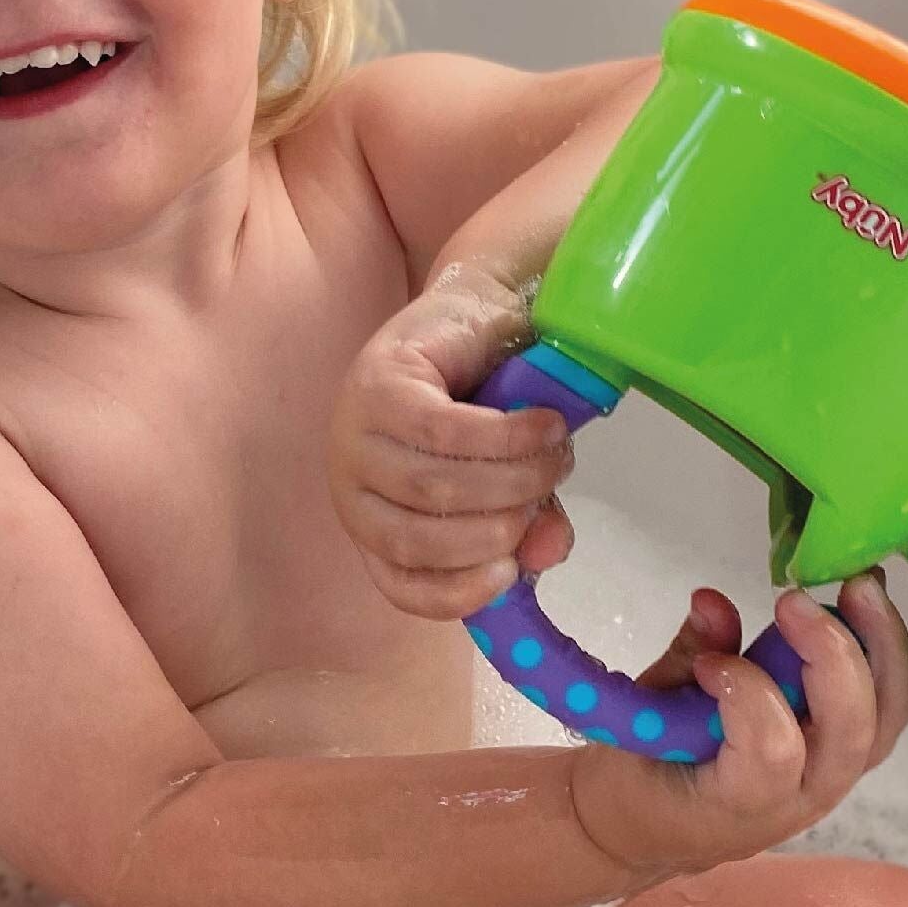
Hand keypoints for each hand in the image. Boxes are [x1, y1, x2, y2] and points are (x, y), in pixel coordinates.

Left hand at [327, 266, 576, 618]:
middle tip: (552, 489)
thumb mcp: (508, 477)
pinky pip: (445, 432)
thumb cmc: (485, 403)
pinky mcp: (379, 386)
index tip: (510, 574)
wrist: (477, 313)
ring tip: (556, 457)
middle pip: (424, 536)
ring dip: (511, 479)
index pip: (399, 582)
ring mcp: (355, 434)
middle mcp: (351, 484)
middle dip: (501, 524)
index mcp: (373, 519)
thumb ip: (526, 521)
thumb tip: (547, 555)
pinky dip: (505, 438)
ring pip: (436, 486)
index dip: (455, 593)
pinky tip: (543, 427)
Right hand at [570, 570, 907, 879]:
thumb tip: (713, 601)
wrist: (652, 829)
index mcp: (740, 803)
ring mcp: (832, 777)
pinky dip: (884, 656)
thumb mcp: (636, 724)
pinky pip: (885, 711)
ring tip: (859, 587)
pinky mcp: (844, 755)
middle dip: (832, 655)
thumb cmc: (638, 780)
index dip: (749, 695)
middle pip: (848, 731)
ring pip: (885, 720)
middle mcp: (803, 798)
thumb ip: (681, 663)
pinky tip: (863, 606)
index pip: (774, 752)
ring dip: (879, 647)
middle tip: (795, 598)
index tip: (707, 663)